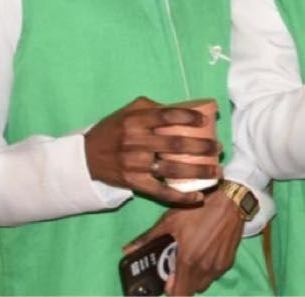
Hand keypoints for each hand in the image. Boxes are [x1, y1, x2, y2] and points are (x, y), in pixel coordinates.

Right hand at [84, 96, 221, 205]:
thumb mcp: (128, 111)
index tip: (206, 120)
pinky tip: (197, 196)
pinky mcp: (132, 183)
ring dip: (198, 171)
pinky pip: (159, 191)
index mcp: (135, 120)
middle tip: (218, 148)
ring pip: (171, 169)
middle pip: (174, 144)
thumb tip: (184, 109)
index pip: (166, 115)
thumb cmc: (113, 130)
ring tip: (216, 171)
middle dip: (201, 147)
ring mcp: (134, 164)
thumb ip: (153, 107)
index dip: (188, 117)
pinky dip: (179, 196)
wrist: (85, 157)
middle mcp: (135, 141)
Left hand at [124, 189, 242, 295]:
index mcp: (187, 261)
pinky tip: (205, 250)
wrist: (230, 200)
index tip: (167, 278)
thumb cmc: (198, 208)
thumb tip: (125, 250)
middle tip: (177, 265)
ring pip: (203, 283)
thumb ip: (147, 238)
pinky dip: (207, 269)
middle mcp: (204, 269)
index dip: (170, 290)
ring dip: (194, 277)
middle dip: (181, 283)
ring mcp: (218, 266)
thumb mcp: (169, 221)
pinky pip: (214, 273)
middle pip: (190, 291)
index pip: (179, 295)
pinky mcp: (228, 260)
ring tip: (191, 257)